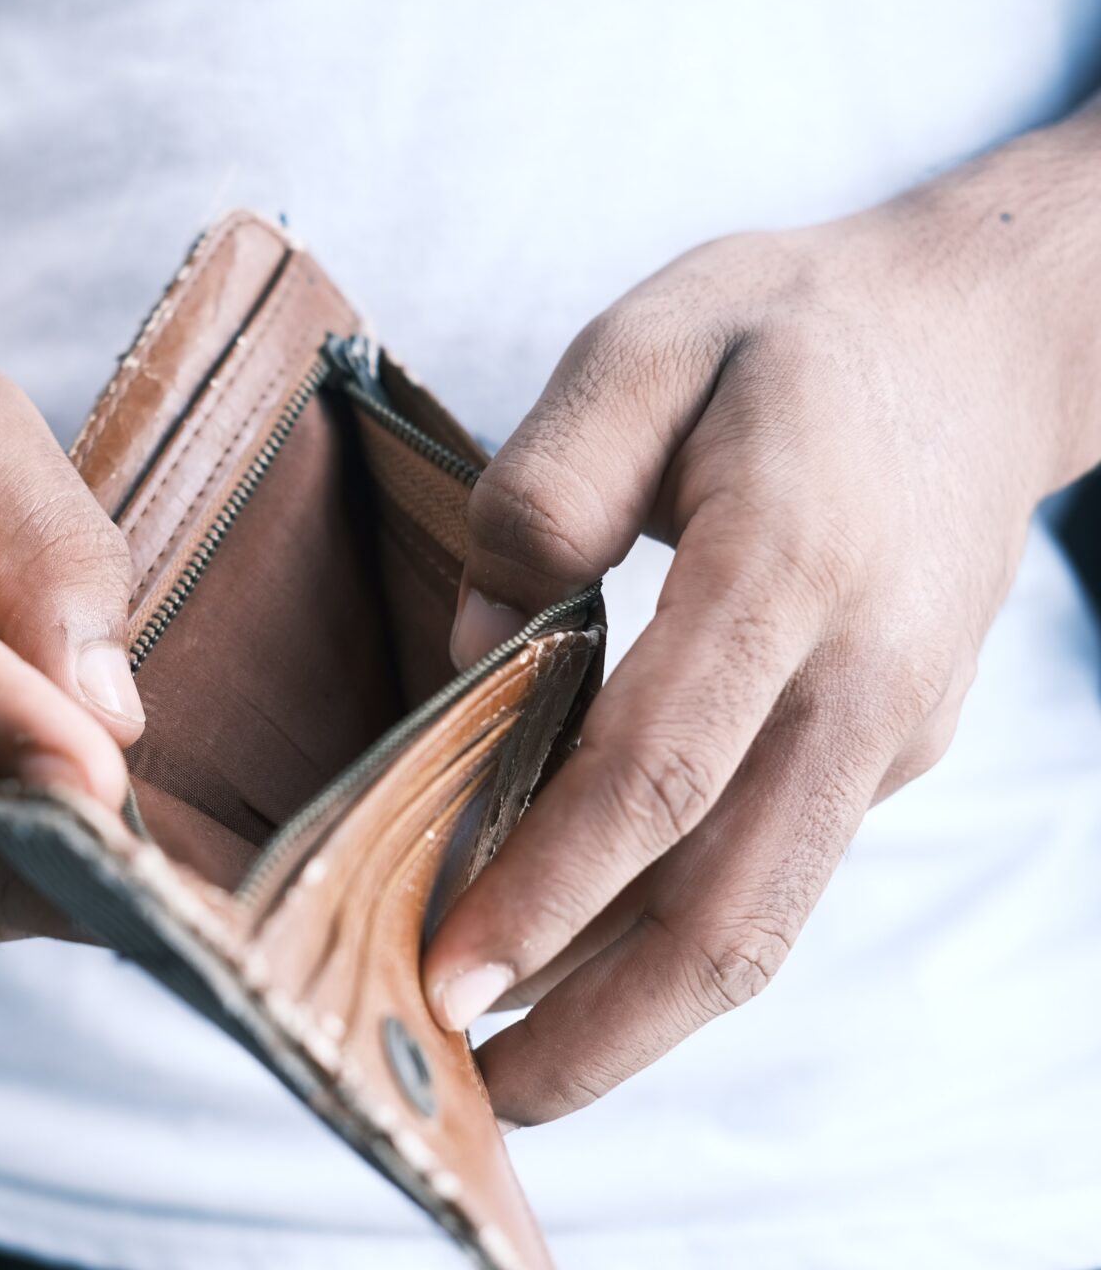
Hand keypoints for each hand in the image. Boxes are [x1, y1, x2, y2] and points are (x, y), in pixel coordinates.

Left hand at [424, 126, 1100, 1125]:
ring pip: (764, 914)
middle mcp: (859, 678)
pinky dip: (676, 934)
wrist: (979, 341)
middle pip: (732, 904)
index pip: (661, 770)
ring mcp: (888, 728)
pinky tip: (582, 954)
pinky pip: (773, 867)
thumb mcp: (648, 342)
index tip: (448, 973)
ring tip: (517, 1066)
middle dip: (601, 1025)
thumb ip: (549, 485)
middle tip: (477, 1094)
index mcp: (790, 565)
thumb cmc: (788, 334)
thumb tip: (479, 646)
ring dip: (640, 1013)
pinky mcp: (887, 750)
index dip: (550, 887)